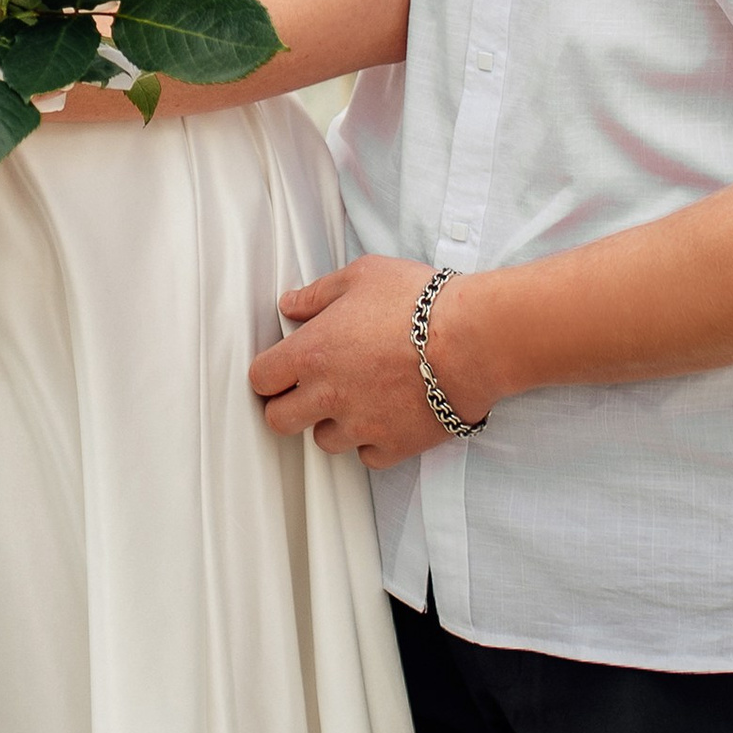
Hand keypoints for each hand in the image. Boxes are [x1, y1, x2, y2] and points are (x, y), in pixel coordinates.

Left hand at [249, 255, 466, 467]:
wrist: (472, 340)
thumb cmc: (420, 302)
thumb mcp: (363, 275)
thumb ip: (318, 293)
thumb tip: (290, 304)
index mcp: (312, 353)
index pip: (261, 379)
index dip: (269, 375)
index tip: (283, 370)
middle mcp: (328, 395)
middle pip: (279, 421)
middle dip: (288, 407)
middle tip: (310, 390)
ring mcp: (360, 425)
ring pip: (324, 442)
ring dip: (333, 424)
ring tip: (357, 399)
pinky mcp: (394, 445)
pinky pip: (368, 456)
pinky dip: (373, 442)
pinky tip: (387, 417)